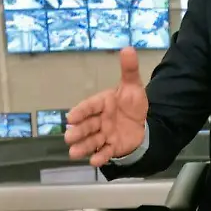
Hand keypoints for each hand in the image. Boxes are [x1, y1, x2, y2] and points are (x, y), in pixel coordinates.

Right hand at [65, 47, 147, 166]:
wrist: (141, 123)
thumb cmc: (131, 104)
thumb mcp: (133, 86)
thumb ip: (129, 69)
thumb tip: (128, 48)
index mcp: (102, 103)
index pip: (89, 106)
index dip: (81, 111)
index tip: (71, 117)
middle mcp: (99, 120)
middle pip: (87, 126)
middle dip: (78, 132)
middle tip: (69, 137)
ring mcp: (104, 135)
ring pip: (92, 141)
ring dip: (83, 147)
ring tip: (74, 153)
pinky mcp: (111, 147)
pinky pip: (105, 153)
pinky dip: (100, 157)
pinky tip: (94, 162)